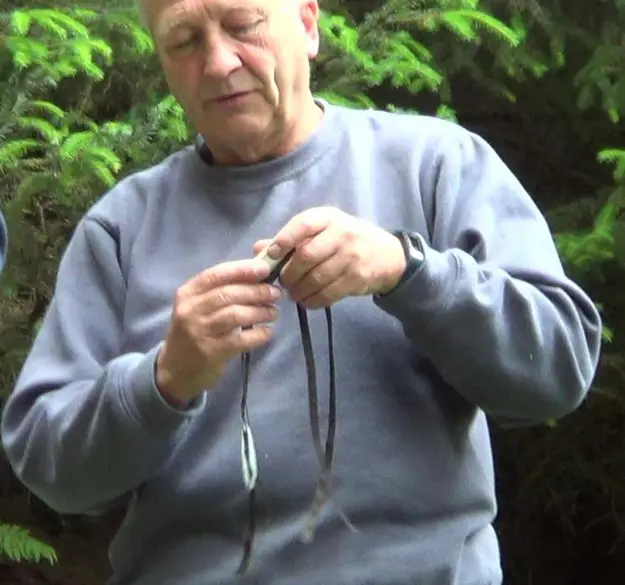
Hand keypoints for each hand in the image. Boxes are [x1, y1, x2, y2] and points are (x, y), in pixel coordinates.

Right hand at [156, 259, 282, 406]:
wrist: (176, 369)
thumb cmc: (195, 330)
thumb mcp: (199, 306)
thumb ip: (222, 290)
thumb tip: (257, 273)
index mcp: (188, 293)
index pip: (217, 274)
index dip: (242, 269)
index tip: (264, 268)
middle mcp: (190, 310)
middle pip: (229, 294)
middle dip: (257, 291)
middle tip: (276, 294)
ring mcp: (199, 332)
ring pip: (236, 315)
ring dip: (260, 312)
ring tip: (274, 312)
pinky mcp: (210, 352)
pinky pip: (240, 340)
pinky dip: (259, 335)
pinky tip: (268, 332)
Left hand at [252, 207, 405, 309]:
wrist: (388, 255)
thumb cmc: (348, 240)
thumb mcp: (323, 231)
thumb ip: (291, 239)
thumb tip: (258, 248)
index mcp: (328, 217)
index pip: (302, 224)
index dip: (283, 240)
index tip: (271, 255)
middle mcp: (342, 233)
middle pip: (306, 255)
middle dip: (289, 273)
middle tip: (284, 283)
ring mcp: (352, 256)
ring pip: (316, 278)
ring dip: (299, 290)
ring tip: (294, 294)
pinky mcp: (358, 278)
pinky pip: (329, 293)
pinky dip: (313, 300)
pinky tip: (307, 301)